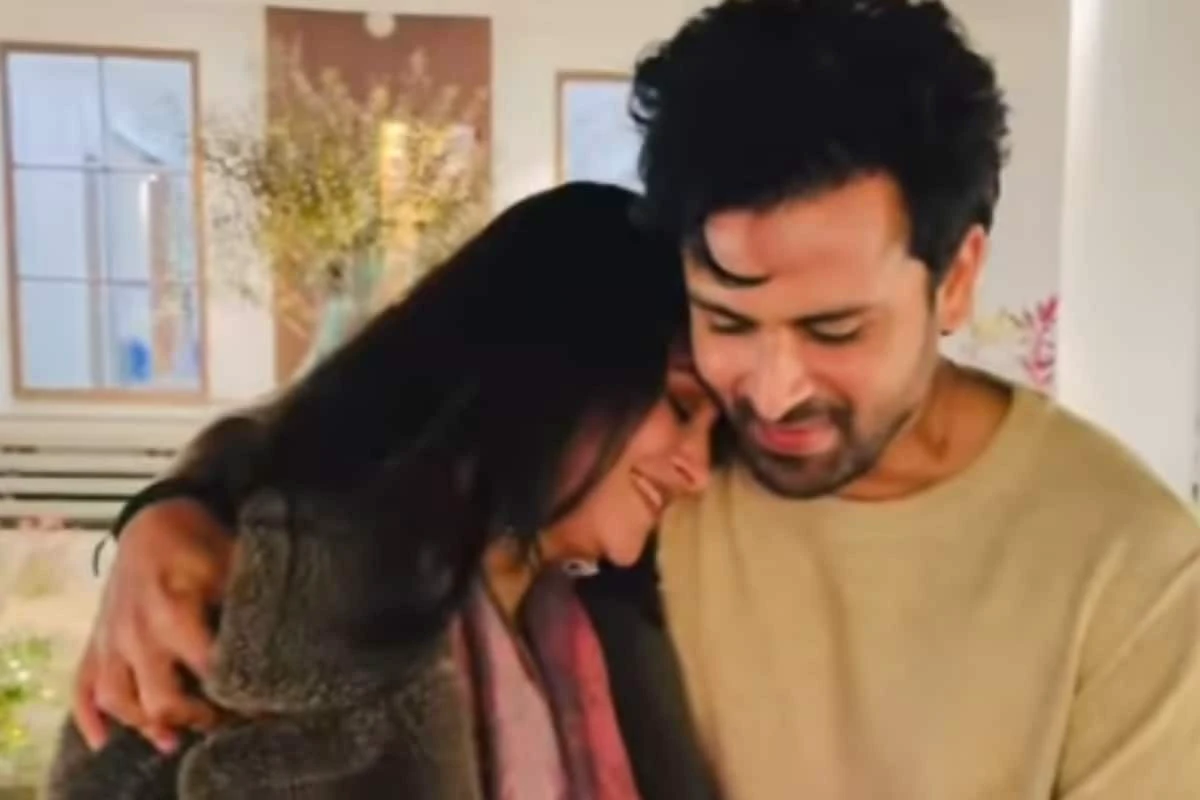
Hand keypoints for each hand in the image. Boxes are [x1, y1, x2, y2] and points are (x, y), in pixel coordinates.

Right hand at [73, 498, 234, 752]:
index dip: (234, 694)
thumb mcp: (233, 562)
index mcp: (173, 613)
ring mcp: (110, 638)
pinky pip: (82, 685)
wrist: (152, 518)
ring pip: (117, 700)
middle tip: (219, 721)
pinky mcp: (96, 640)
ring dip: (144, 724)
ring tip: (172, 739)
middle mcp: (136, 633)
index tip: (258, 706)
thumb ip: (254, 600)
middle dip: (192, 717)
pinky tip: (102, 739)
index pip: (206, 669)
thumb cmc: (199, 542)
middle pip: (159, 699)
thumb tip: (288, 632)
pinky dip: (88, 716)